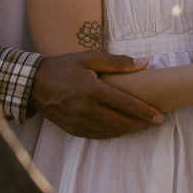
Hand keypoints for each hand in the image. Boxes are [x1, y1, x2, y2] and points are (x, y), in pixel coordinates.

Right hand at [32, 53, 160, 138]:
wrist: (33, 84)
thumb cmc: (63, 67)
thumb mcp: (89, 57)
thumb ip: (117, 62)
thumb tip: (144, 63)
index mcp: (92, 90)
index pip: (126, 104)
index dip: (145, 112)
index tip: (159, 116)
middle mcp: (87, 109)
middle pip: (121, 122)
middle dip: (141, 123)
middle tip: (155, 122)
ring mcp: (79, 122)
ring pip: (111, 132)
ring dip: (128, 130)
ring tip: (140, 124)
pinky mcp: (73, 130)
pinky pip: (98, 135)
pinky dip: (112, 133)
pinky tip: (120, 128)